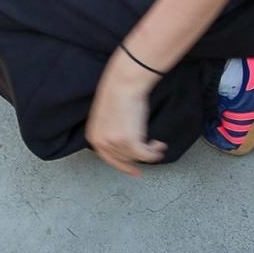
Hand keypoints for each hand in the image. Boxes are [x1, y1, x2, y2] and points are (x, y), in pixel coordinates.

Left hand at [85, 49, 167, 175]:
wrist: (124, 83)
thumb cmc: (118, 92)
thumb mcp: (106, 115)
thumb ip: (110, 130)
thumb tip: (122, 138)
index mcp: (94, 136)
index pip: (108, 158)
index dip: (122, 165)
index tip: (133, 170)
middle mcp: (102, 143)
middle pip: (124, 159)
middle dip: (139, 158)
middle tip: (152, 154)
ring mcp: (116, 143)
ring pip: (136, 157)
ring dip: (149, 153)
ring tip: (157, 145)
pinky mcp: (130, 142)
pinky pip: (146, 155)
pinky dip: (154, 153)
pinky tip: (159, 145)